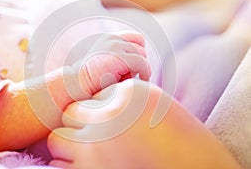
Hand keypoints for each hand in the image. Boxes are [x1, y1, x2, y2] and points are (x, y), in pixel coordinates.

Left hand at [47, 79, 240, 168]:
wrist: (197, 167)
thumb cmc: (179, 139)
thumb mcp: (153, 105)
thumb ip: (123, 99)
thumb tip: (96, 101)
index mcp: (125, 94)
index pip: (91, 98)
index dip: (96, 113)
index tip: (107, 124)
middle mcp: (107, 116)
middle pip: (70, 114)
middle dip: (78, 125)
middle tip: (93, 138)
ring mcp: (96, 145)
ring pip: (58, 140)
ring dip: (69, 147)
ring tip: (89, 155)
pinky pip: (59, 167)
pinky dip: (68, 167)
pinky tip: (88, 168)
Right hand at [72, 32, 150, 95]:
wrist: (78, 84)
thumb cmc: (93, 79)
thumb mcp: (108, 63)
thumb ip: (122, 58)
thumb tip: (144, 63)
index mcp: (109, 38)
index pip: (136, 37)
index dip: (139, 51)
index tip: (136, 66)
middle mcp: (113, 38)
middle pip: (141, 45)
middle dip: (139, 60)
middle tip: (133, 74)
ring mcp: (115, 46)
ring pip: (142, 55)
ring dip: (140, 68)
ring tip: (132, 79)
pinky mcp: (119, 57)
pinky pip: (142, 63)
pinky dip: (145, 73)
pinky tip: (141, 81)